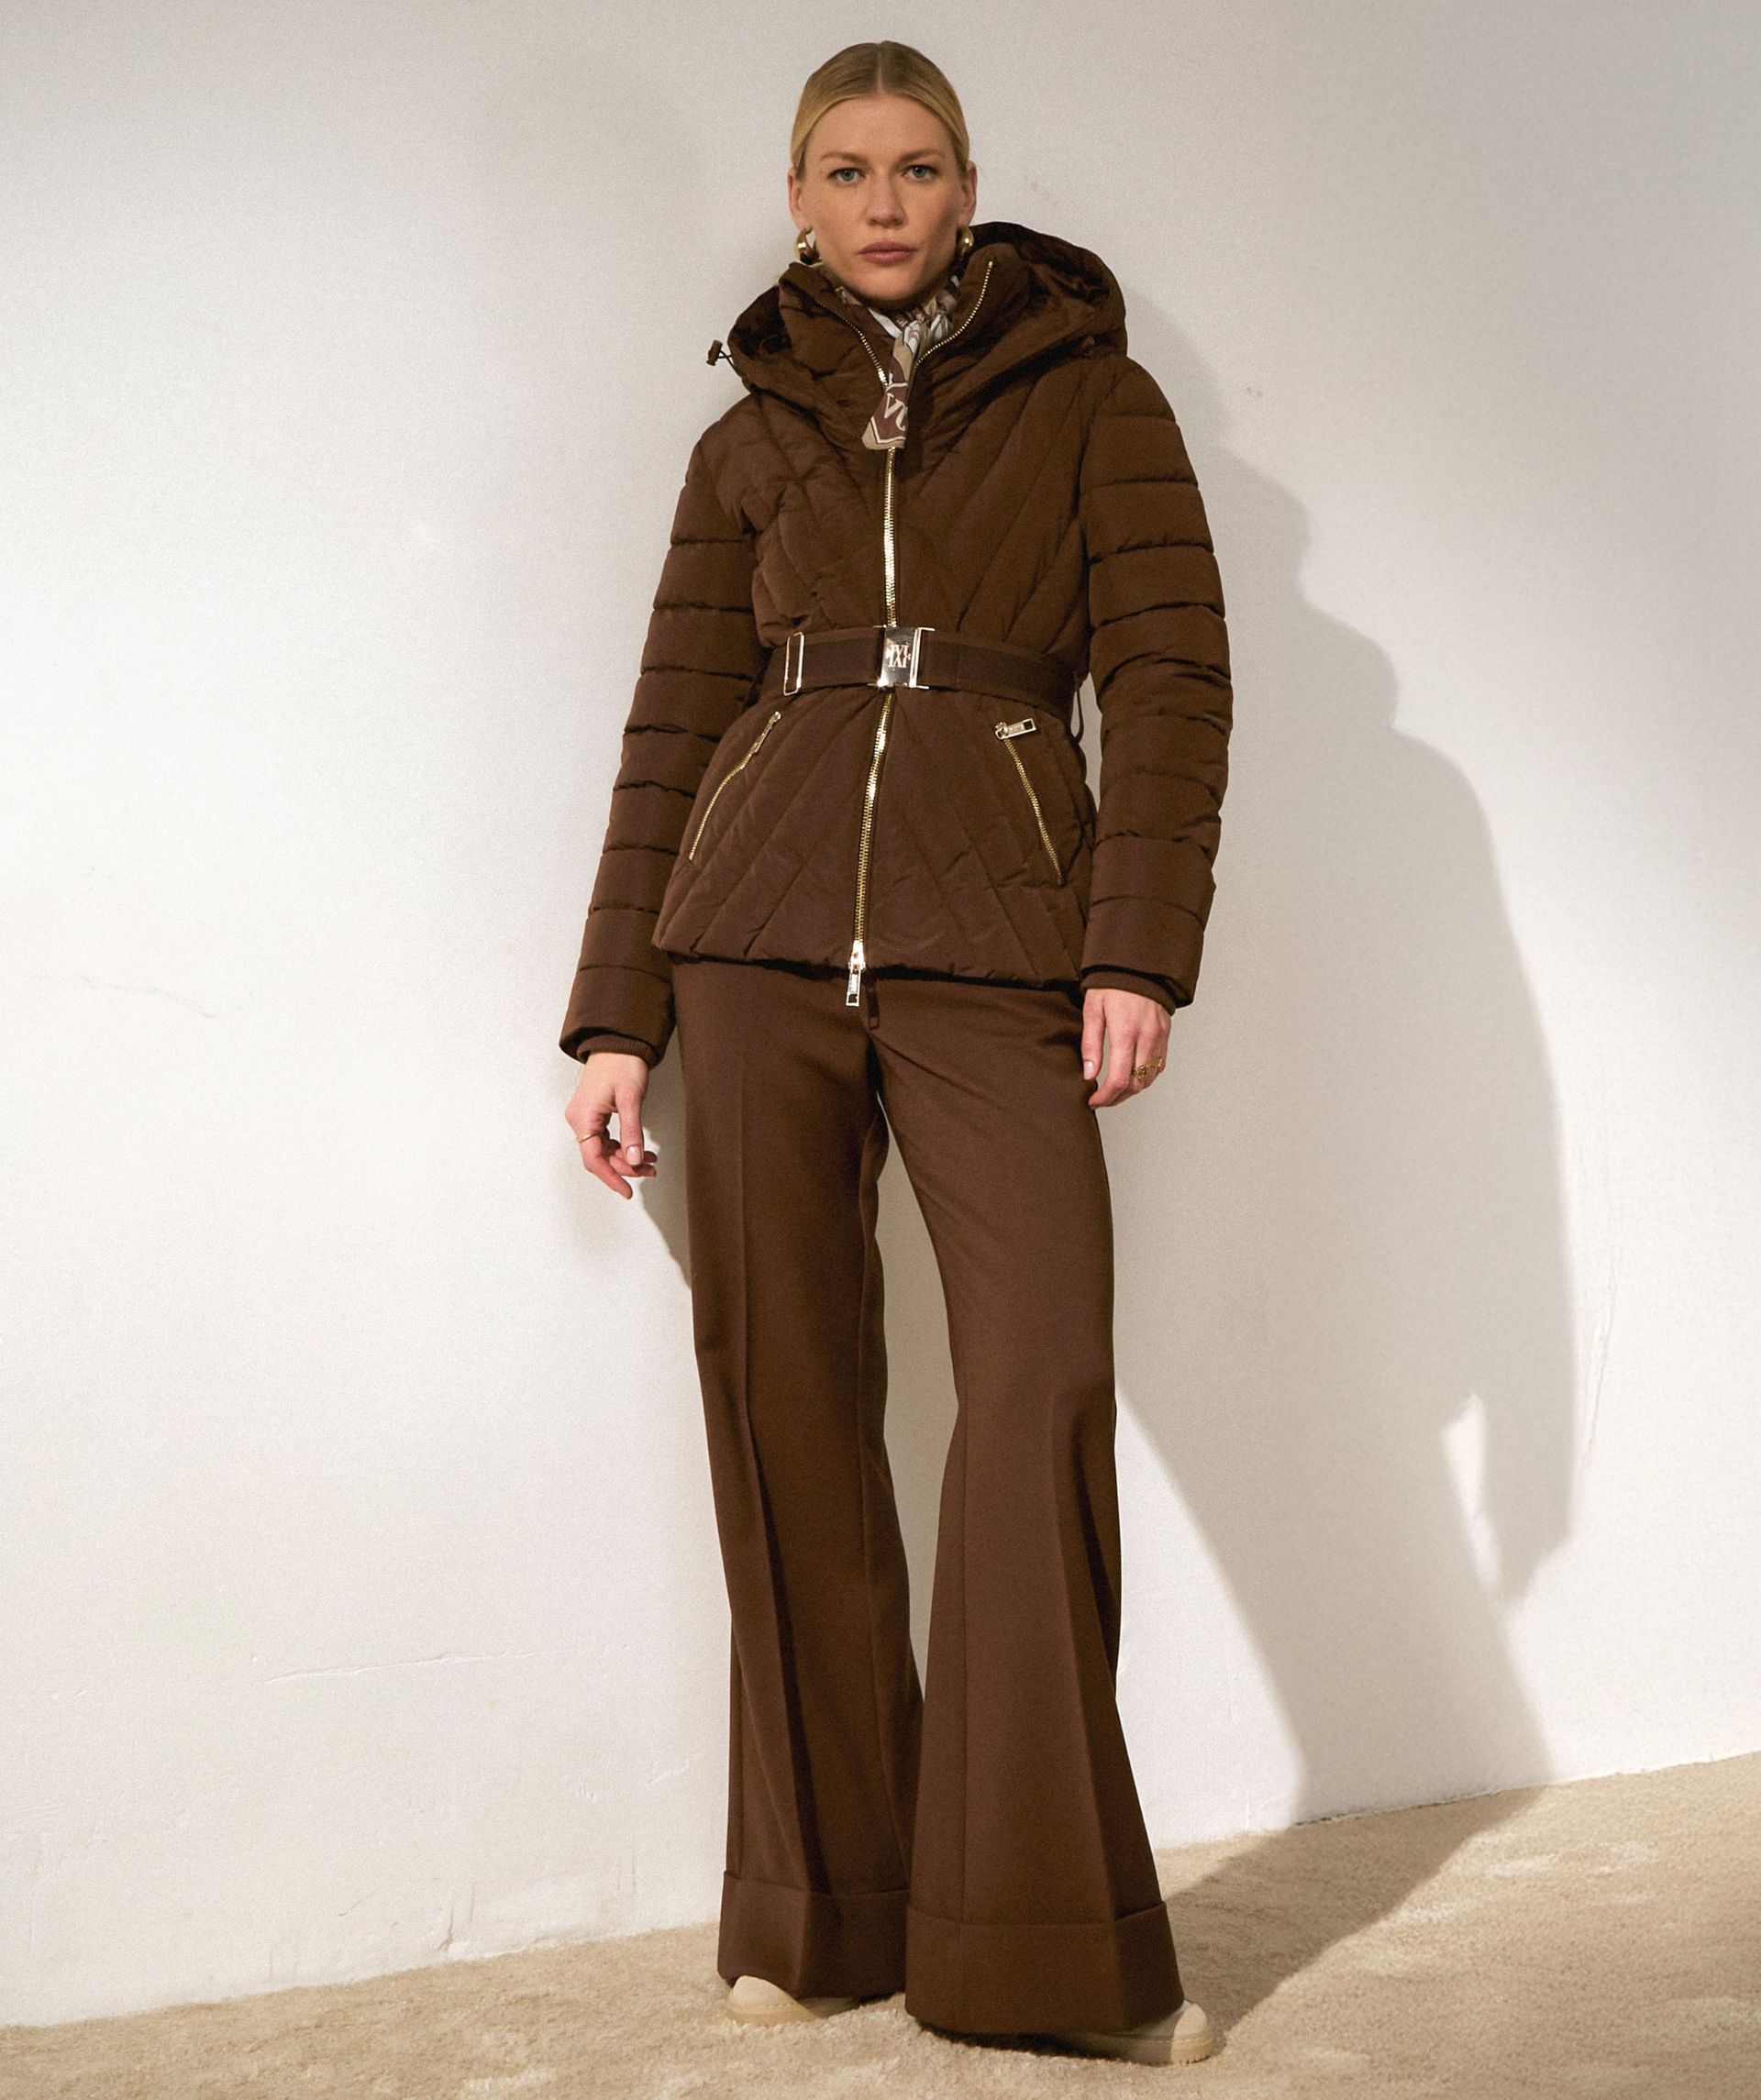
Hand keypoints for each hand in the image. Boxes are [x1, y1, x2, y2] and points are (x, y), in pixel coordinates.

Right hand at [566, 1051, 657, 1196]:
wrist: (618, 1041)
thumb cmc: (622, 1063)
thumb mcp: (631, 1099)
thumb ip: (632, 1132)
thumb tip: (635, 1160)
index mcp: (583, 1118)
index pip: (594, 1159)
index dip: (612, 1178)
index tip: (627, 1191)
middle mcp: (579, 1119)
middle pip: (599, 1156)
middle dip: (625, 1167)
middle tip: (650, 1172)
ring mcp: (585, 1116)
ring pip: (604, 1149)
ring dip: (626, 1158)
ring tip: (651, 1162)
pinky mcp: (593, 1113)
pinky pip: (605, 1138)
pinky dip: (623, 1146)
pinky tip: (641, 1150)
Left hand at [1081, 987, 1169, 1107]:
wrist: (1138, 965)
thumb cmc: (1112, 984)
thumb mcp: (1093, 1010)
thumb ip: (1091, 1044)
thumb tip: (1089, 1074)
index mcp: (1126, 1032)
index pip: (1119, 1079)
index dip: (1106, 1097)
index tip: (1094, 1101)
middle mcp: (1146, 1037)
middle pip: (1136, 1084)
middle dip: (1118, 1097)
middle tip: (1102, 1099)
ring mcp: (1159, 1036)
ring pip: (1150, 1077)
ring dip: (1133, 1089)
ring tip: (1115, 1089)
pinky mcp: (1165, 1034)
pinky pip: (1160, 1065)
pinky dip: (1146, 1075)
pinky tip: (1133, 1073)